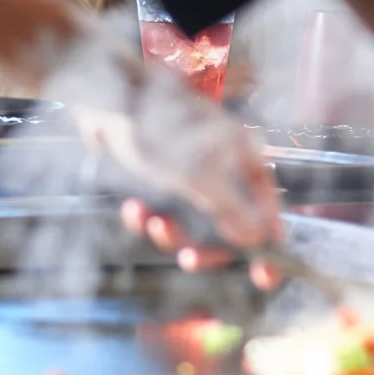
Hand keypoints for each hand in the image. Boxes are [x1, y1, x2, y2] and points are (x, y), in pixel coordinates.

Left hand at [64, 64, 279, 252]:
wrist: (105, 96)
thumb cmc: (157, 126)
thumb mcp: (197, 174)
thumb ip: (231, 209)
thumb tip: (259, 239)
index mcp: (245, 158)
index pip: (268, 212)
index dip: (268, 246)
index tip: (263, 279)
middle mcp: (225, 165)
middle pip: (229, 225)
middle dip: (204, 243)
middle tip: (187, 260)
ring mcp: (193, 171)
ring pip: (192, 221)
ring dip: (169, 230)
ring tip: (148, 221)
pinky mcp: (162, 175)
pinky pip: (165, 210)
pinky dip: (148, 216)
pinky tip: (133, 208)